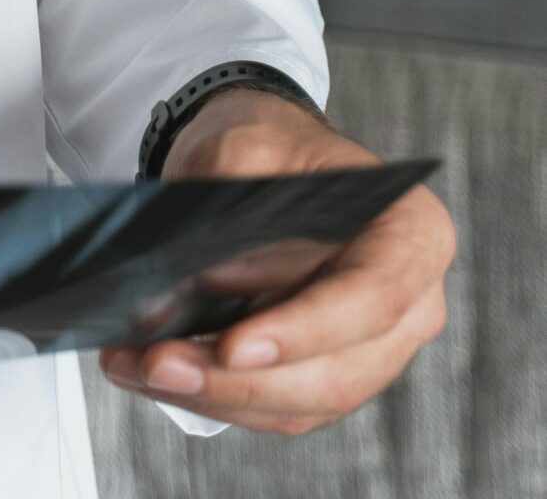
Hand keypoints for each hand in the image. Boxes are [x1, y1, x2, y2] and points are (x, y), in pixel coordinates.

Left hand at [98, 88, 454, 435]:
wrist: (266, 157)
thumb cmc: (270, 145)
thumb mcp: (245, 144)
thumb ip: (228, 207)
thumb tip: (191, 284)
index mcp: (413, 234)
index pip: (373, 298)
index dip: (304, 330)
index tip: (233, 346)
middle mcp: (411, 305)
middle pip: (336, 370)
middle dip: (240, 379)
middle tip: (159, 362)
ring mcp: (374, 350)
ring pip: (303, 403)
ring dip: (216, 396)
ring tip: (138, 368)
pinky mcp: (329, 375)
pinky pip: (278, 407)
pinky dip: (215, 397)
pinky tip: (155, 375)